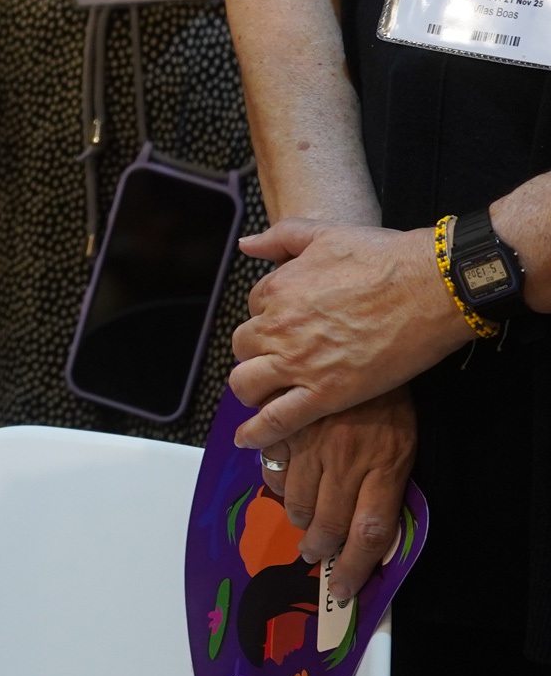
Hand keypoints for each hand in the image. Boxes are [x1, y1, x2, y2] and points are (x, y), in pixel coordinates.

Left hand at [229, 217, 470, 453]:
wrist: (431, 287)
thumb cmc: (383, 257)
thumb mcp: (322, 233)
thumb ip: (279, 238)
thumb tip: (246, 244)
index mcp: (276, 289)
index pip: (253, 308)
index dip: (269, 317)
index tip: (287, 325)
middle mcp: (278, 326)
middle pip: (243, 347)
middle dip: (255, 353)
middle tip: (277, 360)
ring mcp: (299, 362)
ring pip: (247, 384)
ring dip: (250, 390)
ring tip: (262, 396)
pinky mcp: (326, 394)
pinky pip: (278, 420)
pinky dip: (258, 433)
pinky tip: (248, 441)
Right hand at [265, 386, 416, 601]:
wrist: (368, 338)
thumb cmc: (391, 396)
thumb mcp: (404, 443)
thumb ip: (385, 482)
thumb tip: (365, 523)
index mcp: (384, 469)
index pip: (368, 535)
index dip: (353, 567)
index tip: (342, 587)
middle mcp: (346, 462)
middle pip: (327, 523)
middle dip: (318, 548)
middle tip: (314, 554)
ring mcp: (313, 443)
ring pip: (295, 498)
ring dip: (296, 516)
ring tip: (301, 518)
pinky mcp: (287, 423)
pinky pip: (271, 462)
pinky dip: (273, 476)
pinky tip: (281, 476)